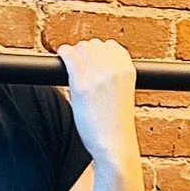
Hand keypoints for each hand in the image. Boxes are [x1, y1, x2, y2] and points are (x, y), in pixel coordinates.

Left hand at [55, 38, 138, 162]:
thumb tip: (95, 65)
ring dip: (74, 53)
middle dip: (85, 52)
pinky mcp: (81, 85)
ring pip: (81, 48)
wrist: (115, 145)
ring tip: (70, 61)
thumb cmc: (116, 125)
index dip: (99, 51)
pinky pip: (69, 56)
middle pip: (94, 45)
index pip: (111, 46)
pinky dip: (64, 54)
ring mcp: (97, 76)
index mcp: (128, 71)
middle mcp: (114, 69)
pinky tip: (61, 57)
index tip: (91, 59)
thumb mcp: (123, 95)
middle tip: (78, 64)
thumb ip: (114, 78)